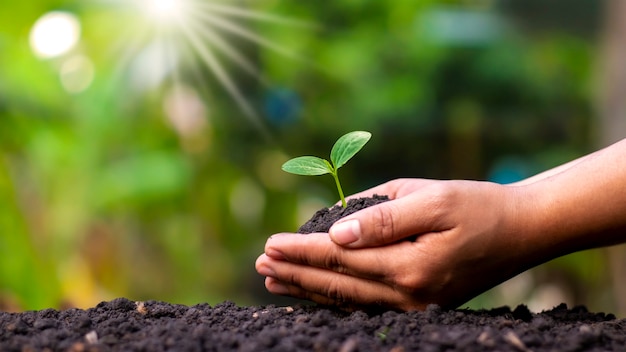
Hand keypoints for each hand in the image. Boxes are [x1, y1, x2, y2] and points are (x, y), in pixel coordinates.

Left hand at [256, 178, 538, 310]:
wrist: (521, 231)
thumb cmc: (478, 206)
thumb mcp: (433, 199)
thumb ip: (382, 218)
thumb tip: (335, 234)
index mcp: (410, 266)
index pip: (340, 260)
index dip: (301, 251)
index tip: (270, 244)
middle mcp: (409, 295)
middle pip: (338, 284)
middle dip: (296, 272)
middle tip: (262, 262)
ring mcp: (415, 306)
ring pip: (347, 298)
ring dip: (309, 288)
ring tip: (276, 279)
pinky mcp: (419, 305)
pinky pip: (366, 302)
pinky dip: (335, 296)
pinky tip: (316, 291)